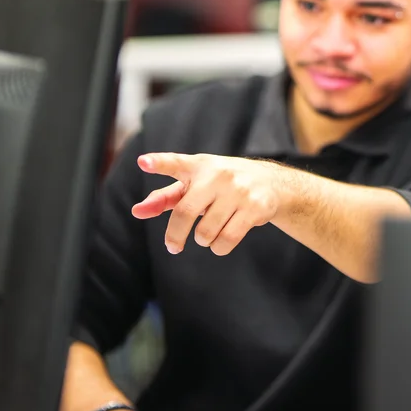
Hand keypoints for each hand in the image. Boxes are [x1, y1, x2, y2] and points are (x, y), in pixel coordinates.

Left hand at [133, 153, 283, 254]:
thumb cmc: (222, 185)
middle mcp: (218, 175)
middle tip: (173, 246)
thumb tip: (138, 211)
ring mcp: (239, 190)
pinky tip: (221, 242)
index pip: (176, 163)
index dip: (159, 163)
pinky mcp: (256, 207)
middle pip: (186, 212)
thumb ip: (165, 198)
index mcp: (198, 166)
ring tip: (208, 234)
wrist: (272, 182)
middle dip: (176, 236)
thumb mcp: (195, 184)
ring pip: (206, 233)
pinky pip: (227, 240)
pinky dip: (219, 248)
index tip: (143, 162)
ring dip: (203, 241)